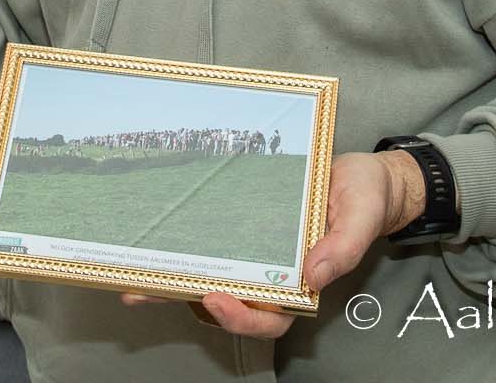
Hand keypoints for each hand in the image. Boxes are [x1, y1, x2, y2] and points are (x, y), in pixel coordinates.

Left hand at [117, 150, 417, 339]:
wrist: (360, 176)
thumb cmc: (365, 198)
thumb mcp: (361, 216)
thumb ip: (343, 247)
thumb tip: (315, 275)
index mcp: (300, 284)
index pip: (267, 320)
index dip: (240, 318)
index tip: (217, 298)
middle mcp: (272, 275)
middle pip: (225, 299)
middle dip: (181, 298)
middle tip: (142, 290)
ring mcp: (254, 253)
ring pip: (210, 272)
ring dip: (171, 275)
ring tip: (130, 264)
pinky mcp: (240, 227)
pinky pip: (212, 241)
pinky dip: (185, 242)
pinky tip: (157, 232)